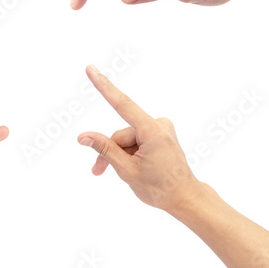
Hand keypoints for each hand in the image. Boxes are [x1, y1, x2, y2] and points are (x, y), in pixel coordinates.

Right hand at [78, 65, 198, 213]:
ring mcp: (160, 128)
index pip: (122, 103)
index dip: (103, 85)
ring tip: (119, 174)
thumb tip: (83, 136)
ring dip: (119, 155)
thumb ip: (104, 149)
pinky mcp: (159, 134)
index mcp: (152, 131)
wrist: (185, 198)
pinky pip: (135, 139)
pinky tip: (134, 167)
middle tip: (97, 172)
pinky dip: (129, 152)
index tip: (90, 69)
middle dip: (109, 152)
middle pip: (120, 134)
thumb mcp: (126, 170)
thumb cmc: (159, 188)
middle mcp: (157, 124)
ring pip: (126, 138)